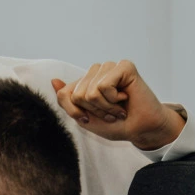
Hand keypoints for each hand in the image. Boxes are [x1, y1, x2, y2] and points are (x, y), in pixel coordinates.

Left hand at [51, 60, 183, 150]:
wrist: (140, 129)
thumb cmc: (116, 124)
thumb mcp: (84, 118)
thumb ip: (67, 101)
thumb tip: (53, 80)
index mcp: (85, 81)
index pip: (64, 94)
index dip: (76, 113)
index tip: (92, 118)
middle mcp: (97, 71)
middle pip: (77, 95)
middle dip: (94, 111)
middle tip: (111, 112)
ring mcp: (110, 66)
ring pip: (90, 92)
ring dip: (105, 107)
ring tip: (118, 107)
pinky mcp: (124, 66)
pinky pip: (104, 86)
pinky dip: (113, 100)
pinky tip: (125, 98)